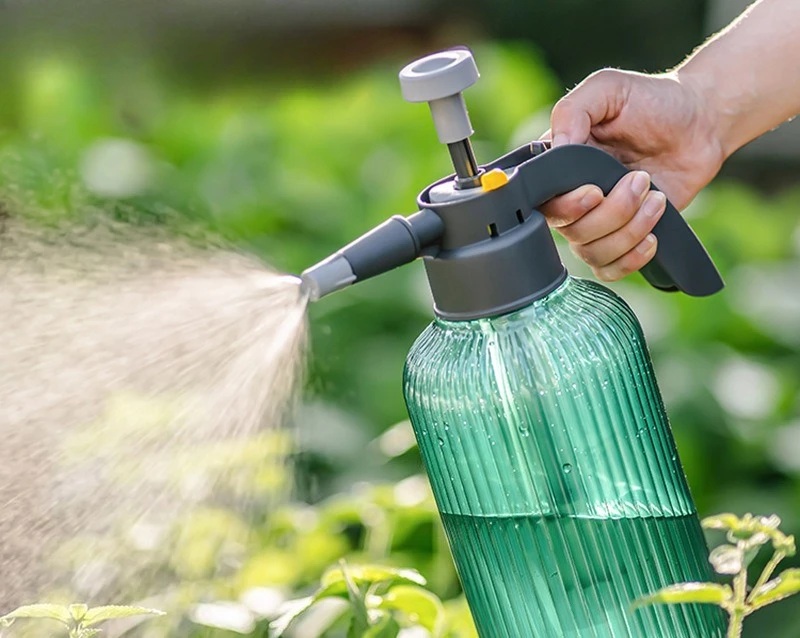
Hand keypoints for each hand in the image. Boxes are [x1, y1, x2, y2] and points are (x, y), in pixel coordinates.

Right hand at [541, 69, 724, 281]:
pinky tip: (652, 236)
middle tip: (640, 179)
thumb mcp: (607, 88)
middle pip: (571, 232)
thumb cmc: (653, 101)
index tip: (596, 190)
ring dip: (629, 231)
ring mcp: (599, 221)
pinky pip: (610, 268)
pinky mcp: (626, 237)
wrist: (700, 121)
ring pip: (593, 252)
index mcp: (560, 166)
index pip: (543, 204)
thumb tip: (556, 149)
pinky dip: (631, 259)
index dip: (568, 206)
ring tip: (655, 198)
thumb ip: (572, 111)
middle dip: (611, 213)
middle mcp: (573, 198)